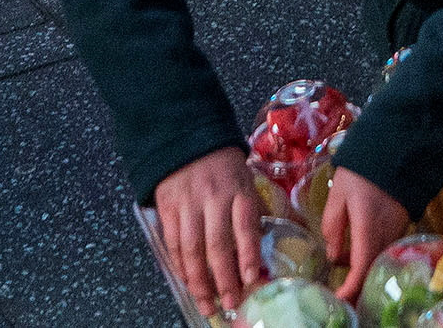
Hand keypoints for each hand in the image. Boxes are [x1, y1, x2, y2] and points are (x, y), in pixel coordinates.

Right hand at [150, 148, 266, 315]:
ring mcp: (187, 203)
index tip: (251, 280)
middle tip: (230, 303)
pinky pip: (173, 243)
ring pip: (192, 249)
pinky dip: (181, 266)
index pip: (245, 225)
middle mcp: (213, 197)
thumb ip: (254, 211)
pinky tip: (188, 282)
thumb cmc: (223, 167)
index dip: (248, 254)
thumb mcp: (246, 180)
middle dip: (223, 278)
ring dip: (199, 281)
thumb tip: (275, 244)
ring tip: (208, 302)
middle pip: (217, 244)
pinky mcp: (167, 207)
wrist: (186, 139)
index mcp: (238, 189)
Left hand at [320, 165, 412, 296]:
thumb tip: (333, 256)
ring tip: (340, 266)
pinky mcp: (401, 227)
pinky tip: (353, 251)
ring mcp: (396, 232)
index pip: (360, 269)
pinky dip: (369, 257)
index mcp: (368, 228)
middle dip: (355, 287)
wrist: (398, 149)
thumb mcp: (338, 194)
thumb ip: (333, 225)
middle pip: (371, 271)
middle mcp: (386, 235)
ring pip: (378, 261)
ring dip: (361, 270)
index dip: (349, 289)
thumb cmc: (362, 169)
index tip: (337, 299)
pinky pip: (384, 250)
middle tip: (337, 294)